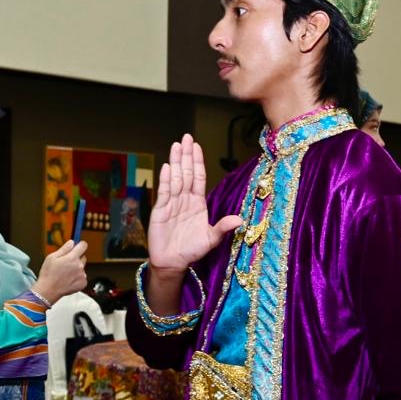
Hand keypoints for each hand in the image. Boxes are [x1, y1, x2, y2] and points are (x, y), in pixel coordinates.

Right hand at [33, 240, 88, 303]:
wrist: (48, 290)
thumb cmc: (48, 274)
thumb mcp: (52, 257)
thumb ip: (64, 249)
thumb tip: (71, 243)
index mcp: (72, 258)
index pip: (83, 245)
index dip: (80, 245)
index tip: (78, 246)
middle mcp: (79, 266)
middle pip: (83, 257)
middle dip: (76, 258)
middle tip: (66, 263)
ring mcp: (82, 275)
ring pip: (82, 268)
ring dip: (76, 268)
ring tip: (65, 273)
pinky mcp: (83, 283)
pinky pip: (83, 277)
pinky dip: (77, 277)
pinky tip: (69, 279)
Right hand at [148, 135, 242, 273]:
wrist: (173, 262)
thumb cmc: (192, 250)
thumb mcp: (211, 239)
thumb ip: (223, 227)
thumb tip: (240, 220)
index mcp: (197, 203)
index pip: (198, 178)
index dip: (197, 162)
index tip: (197, 146)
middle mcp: (185, 200)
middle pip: (186, 173)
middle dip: (186, 155)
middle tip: (186, 137)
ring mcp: (172, 203)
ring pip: (175, 179)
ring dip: (176, 162)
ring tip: (176, 145)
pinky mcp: (160, 210)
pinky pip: (164, 193)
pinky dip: (166, 180)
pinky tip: (167, 167)